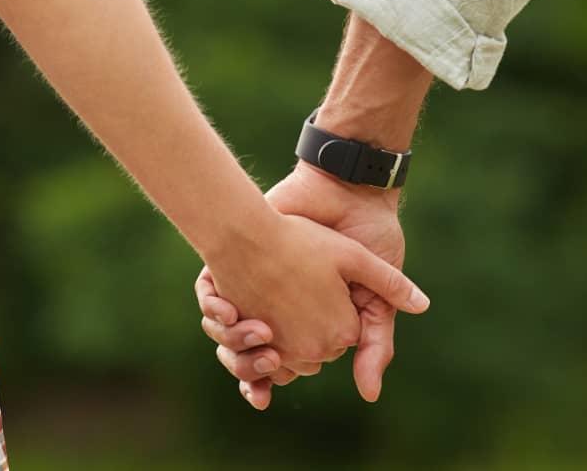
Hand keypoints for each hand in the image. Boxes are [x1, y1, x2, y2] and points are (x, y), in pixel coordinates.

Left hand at [201, 202, 428, 371]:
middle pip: (248, 358)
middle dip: (248, 364)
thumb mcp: (374, 296)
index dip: (272, 376)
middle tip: (263, 352)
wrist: (342, 190)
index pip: (284, 367)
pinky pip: (209, 301)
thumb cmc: (366, 239)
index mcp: (311, 322)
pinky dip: (212, 309)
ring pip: (226, 339)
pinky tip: (226, 307)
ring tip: (249, 328)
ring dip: (230, 343)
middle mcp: (279, 309)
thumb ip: (377, 344)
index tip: (273, 371)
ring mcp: (255, 287)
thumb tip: (370, 396)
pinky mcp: (237, 262)